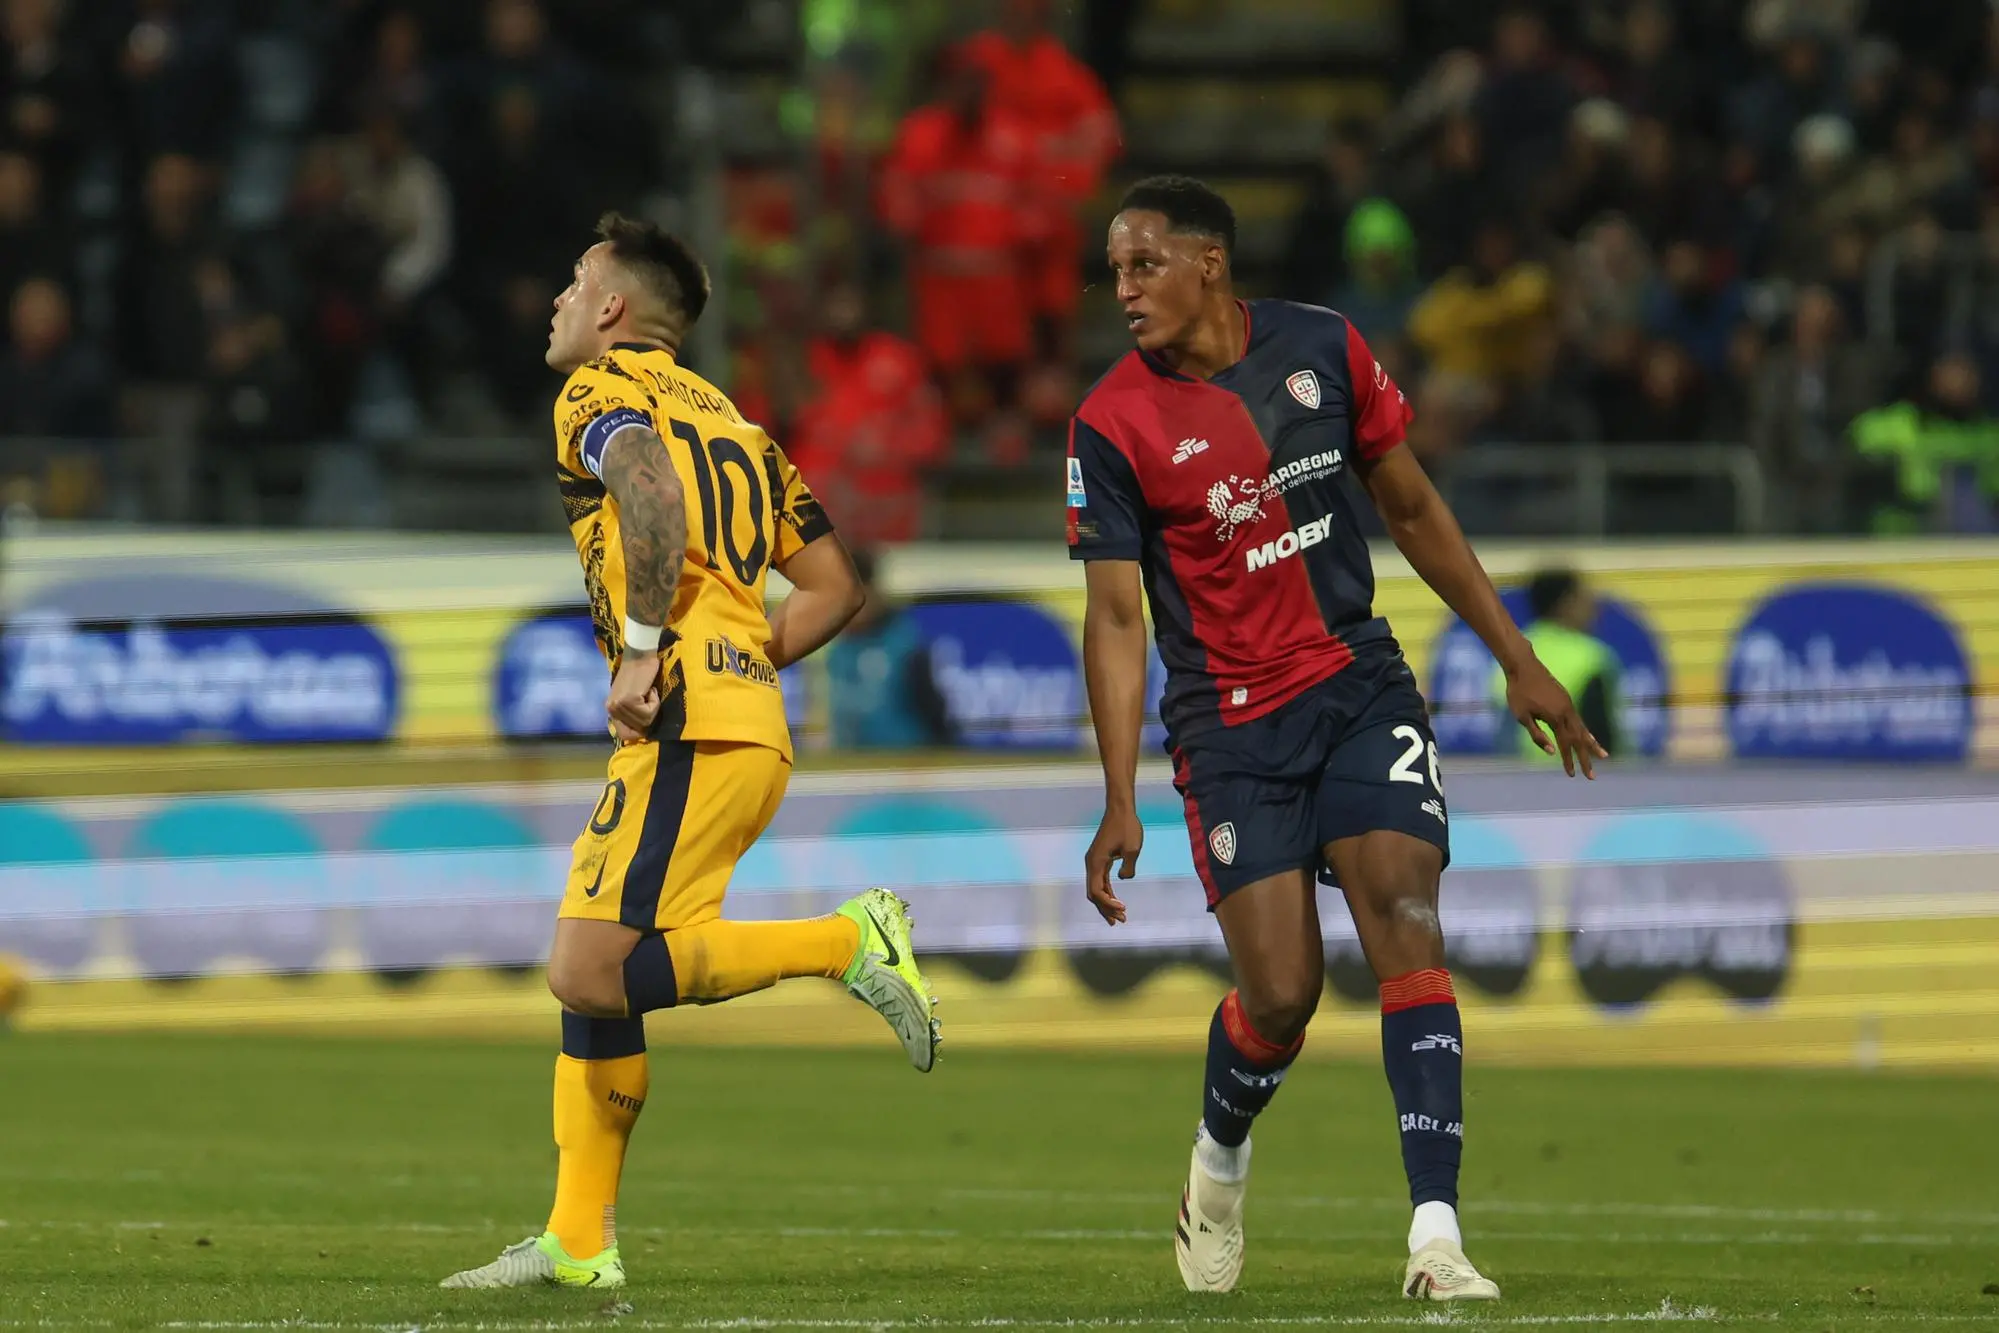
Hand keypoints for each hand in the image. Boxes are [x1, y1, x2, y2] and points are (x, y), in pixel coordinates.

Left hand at [607, 650, 662, 743]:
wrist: (641, 654)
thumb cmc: (642, 672)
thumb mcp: (633, 697)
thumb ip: (633, 713)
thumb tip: (643, 732)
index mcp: (611, 709)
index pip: (624, 735)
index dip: (639, 732)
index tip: (648, 717)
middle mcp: (612, 709)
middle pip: (638, 730)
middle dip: (650, 716)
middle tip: (649, 697)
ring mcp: (619, 705)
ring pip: (645, 722)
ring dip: (654, 707)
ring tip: (649, 691)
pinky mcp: (629, 700)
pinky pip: (649, 712)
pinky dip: (655, 702)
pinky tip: (650, 689)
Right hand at [1084, 804, 1142, 924]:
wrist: (1120, 809)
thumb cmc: (1127, 826)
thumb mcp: (1132, 849)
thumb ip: (1128, 867)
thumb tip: (1123, 879)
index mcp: (1096, 862)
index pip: (1097, 891)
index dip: (1108, 904)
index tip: (1123, 908)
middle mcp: (1091, 863)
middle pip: (1094, 894)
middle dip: (1106, 909)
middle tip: (1121, 921)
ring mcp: (1094, 862)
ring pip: (1096, 888)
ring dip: (1107, 903)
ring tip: (1119, 917)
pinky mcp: (1100, 859)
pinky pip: (1100, 881)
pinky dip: (1107, 892)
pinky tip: (1116, 901)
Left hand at [1504, 656, 1607, 777]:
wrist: (1524, 666)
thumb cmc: (1518, 692)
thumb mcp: (1522, 716)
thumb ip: (1536, 735)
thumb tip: (1552, 752)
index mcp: (1555, 718)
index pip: (1565, 744)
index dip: (1569, 760)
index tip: (1572, 775)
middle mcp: (1566, 712)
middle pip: (1579, 740)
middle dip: (1586, 759)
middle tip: (1592, 777)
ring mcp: (1568, 705)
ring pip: (1583, 729)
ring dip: (1592, 745)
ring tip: (1604, 756)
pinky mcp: (1567, 700)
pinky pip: (1579, 720)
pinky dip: (1586, 731)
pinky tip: (1588, 738)